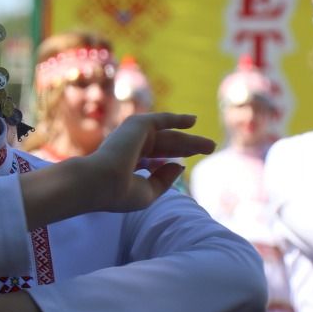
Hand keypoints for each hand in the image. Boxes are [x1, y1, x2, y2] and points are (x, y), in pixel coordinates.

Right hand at [81, 112, 214, 212]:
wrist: (101, 182)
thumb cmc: (120, 193)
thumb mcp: (148, 191)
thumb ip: (163, 180)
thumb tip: (179, 166)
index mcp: (125, 164)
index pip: (152, 158)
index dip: (169, 160)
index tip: (183, 164)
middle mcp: (128, 147)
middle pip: (165, 146)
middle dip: (186, 148)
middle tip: (208, 149)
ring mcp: (132, 136)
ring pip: (168, 136)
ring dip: (190, 140)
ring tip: (211, 145)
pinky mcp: (137, 125)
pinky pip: (161, 120)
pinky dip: (177, 119)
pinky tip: (193, 121)